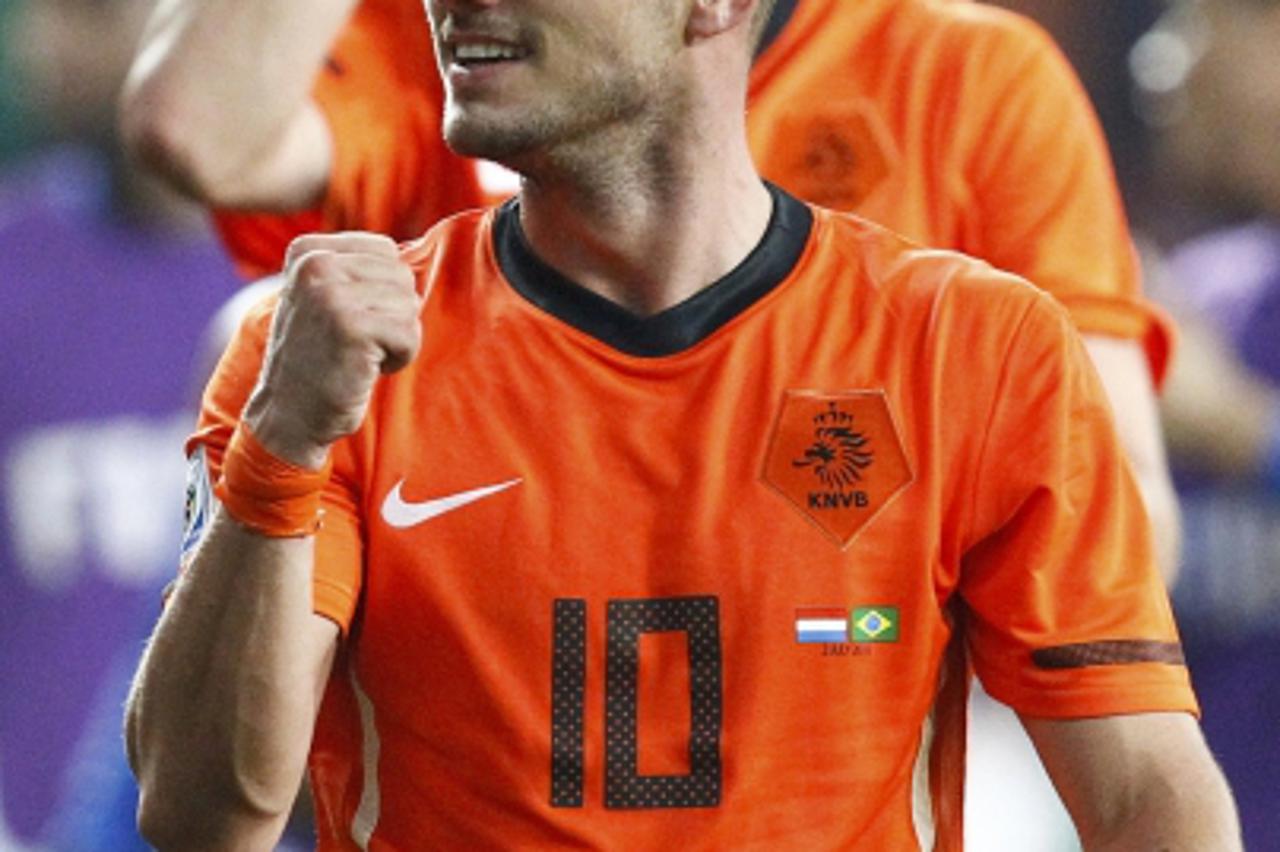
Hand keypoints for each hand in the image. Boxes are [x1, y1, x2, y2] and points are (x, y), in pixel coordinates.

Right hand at [242, 232, 420, 468]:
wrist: (289, 414)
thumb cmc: (321, 357)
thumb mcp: (327, 296)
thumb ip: (361, 268)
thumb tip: (424, 248)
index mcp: (308, 250)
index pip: (387, 251)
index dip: (383, 292)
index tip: (349, 319)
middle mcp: (316, 264)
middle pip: (402, 275)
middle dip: (393, 315)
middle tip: (356, 342)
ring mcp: (331, 293)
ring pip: (410, 304)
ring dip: (396, 338)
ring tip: (359, 354)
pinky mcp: (351, 327)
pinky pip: (410, 334)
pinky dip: (399, 358)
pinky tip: (365, 368)